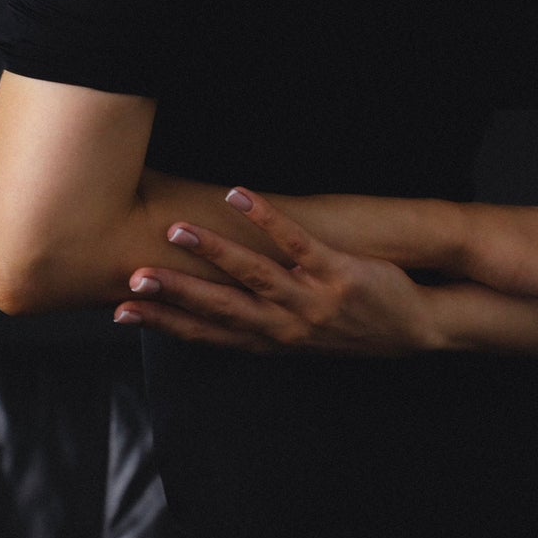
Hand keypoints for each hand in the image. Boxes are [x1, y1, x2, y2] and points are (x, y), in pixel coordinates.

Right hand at [113, 188, 443, 355]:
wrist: (414, 330)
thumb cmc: (353, 330)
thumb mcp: (301, 341)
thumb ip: (259, 326)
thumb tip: (215, 309)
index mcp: (271, 342)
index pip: (208, 334)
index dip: (165, 323)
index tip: (123, 312)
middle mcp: (285, 326)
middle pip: (220, 307)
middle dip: (175, 292)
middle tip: (133, 278)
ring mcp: (310, 299)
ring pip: (253, 273)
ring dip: (213, 252)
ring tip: (178, 232)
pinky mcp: (336, 271)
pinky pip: (295, 241)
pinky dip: (265, 218)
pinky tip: (240, 195)